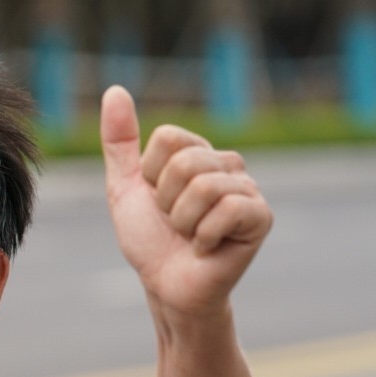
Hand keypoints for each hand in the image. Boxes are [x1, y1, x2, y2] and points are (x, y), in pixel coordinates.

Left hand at [99, 86, 272, 317]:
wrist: (166, 285)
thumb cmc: (149, 239)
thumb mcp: (124, 187)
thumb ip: (119, 141)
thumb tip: (114, 90)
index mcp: (197, 152)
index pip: (167, 138)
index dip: (149, 175)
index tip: (155, 199)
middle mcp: (228, 164)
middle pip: (184, 162)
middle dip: (165, 202)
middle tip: (173, 223)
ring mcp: (248, 189)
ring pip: (203, 186)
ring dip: (182, 221)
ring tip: (189, 235)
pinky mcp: (261, 216)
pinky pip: (227, 208)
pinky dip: (204, 235)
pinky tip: (207, 247)